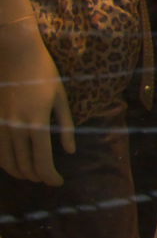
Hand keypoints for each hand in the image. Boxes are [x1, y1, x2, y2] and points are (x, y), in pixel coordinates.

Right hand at [0, 23, 73, 185]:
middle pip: (24, 166)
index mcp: (37, 123)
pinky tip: (15, 164)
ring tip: (34, 175)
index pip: (42, 162)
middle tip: (49, 179)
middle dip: (38, 177)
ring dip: (21, 173)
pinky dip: (6, 163)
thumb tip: (70, 152)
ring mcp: (1, 125)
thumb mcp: (61, 99)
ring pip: (7, 162)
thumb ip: (66, 127)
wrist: (15, 54)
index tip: (59, 182)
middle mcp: (16, 128)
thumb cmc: (44, 74)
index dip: (50, 177)